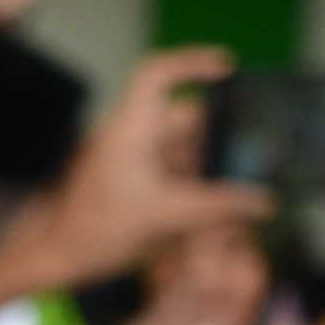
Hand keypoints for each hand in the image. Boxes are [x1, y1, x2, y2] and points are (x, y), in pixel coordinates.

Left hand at [15, 50, 275, 292]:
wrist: (60, 262)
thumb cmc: (98, 233)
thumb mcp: (165, 217)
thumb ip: (217, 207)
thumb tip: (263, 202)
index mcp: (130, 130)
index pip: (157, 75)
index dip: (191, 62)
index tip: (227, 66)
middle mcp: (131, 137)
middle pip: (185, 120)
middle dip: (217, 141)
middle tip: (250, 163)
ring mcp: (132, 158)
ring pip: (183, 149)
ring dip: (208, 169)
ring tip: (236, 197)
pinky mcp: (134, 181)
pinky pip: (173, 171)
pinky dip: (194, 184)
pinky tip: (215, 208)